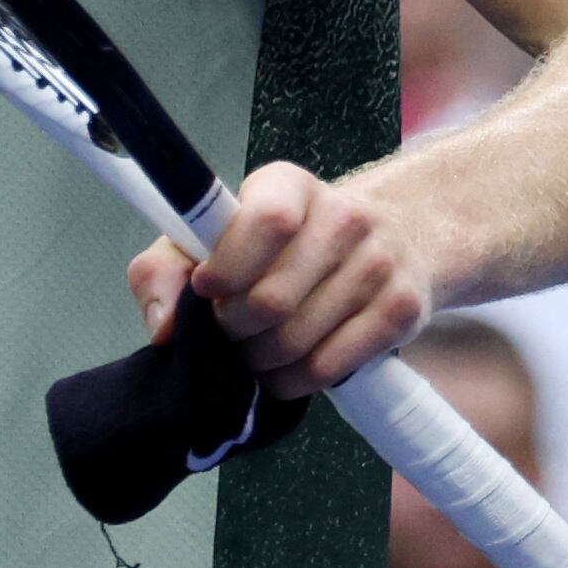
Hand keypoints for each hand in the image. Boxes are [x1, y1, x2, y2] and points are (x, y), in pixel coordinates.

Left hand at [124, 161, 432, 396]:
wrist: (384, 241)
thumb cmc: (274, 245)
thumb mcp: (211, 238)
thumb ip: (164, 271)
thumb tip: (164, 327)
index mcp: (289, 185)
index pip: (265, 221)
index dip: (226, 268)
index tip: (206, 289)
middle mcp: (344, 216)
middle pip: (271, 299)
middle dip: (233, 330)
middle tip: (226, 332)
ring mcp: (380, 263)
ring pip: (297, 339)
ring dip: (258, 361)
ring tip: (249, 353)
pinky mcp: (402, 310)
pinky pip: (330, 365)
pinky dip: (292, 381)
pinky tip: (280, 372)